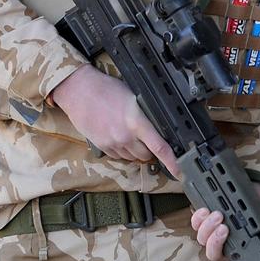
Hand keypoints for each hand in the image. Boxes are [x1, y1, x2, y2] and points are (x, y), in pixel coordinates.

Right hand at [52, 65, 178, 172]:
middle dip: (150, 150)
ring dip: (136, 150)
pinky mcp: (102, 147)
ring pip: (133, 158)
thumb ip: (145, 115)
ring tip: (128, 132)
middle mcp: (125, 136)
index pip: (160, 147)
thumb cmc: (105, 88)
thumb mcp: (133, 96)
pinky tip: (118, 135)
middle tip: (146, 137)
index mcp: (136, 122)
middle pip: (147, 156)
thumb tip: (157, 126)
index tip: (180, 171)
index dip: (173, 163)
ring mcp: (112, 143)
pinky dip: (122, 150)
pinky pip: (119, 156)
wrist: (79, 91)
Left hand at [191, 182, 259, 260]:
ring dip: (208, 229)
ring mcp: (213, 231)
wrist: (251, 183)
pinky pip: (195, 223)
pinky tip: (206, 210)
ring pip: (203, 239)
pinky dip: (198, 218)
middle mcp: (225, 243)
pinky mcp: (204, 218)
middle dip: (215, 243)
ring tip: (218, 215)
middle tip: (224, 229)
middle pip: (213, 255)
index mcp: (241, 249)